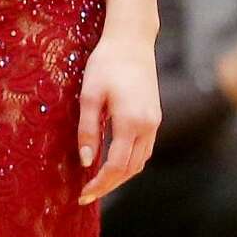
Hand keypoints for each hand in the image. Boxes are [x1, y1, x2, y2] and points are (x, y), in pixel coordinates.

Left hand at [76, 34, 160, 203]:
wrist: (131, 41)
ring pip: (140, 161)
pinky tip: (113, 162)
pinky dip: (129, 162)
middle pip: (130, 169)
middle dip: (109, 185)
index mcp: (131, 122)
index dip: (99, 183)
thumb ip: (87, 130)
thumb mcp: (89, 95)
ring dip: (120, 176)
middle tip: (86, 195)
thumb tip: (86, 161)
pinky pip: (144, 149)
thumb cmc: (106, 64)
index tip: (82, 194)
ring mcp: (154, 122)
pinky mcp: (154, 117)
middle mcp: (148, 126)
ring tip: (98, 182)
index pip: (116, 166)